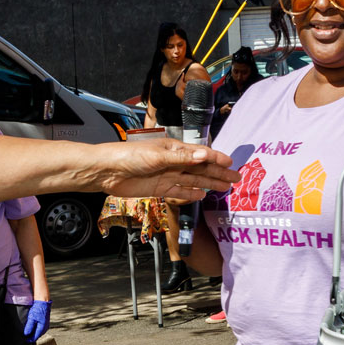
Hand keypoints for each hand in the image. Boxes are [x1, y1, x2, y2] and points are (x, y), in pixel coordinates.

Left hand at [23, 299, 49, 340]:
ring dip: (34, 333)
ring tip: (29, 333)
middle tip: (26, 337)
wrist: (43, 302)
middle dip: (32, 337)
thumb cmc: (38, 309)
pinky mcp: (45, 322)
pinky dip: (36, 330)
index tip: (25, 340)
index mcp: (42, 327)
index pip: (36, 337)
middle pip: (38, 335)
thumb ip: (29, 327)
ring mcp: (46, 325)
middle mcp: (45, 327)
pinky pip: (40, 328)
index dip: (30, 339)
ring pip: (39, 332)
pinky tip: (33, 328)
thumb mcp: (32, 318)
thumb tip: (26, 334)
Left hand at [101, 137, 233, 203]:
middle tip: (236, 178)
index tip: (231, 163)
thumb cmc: (129, 156)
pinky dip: (191, 193)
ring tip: (225, 187)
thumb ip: (182, 158)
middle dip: (219, 173)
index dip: (216, 158)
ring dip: (209, 183)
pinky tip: (202, 195)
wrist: (107, 171)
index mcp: (174, 149)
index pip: (201, 154)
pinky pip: (180, 191)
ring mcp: (167, 176)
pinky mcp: (160, 188)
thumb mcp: (158, 156)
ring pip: (194, 180)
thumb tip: (205, 155)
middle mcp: (173, 162)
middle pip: (201, 168)